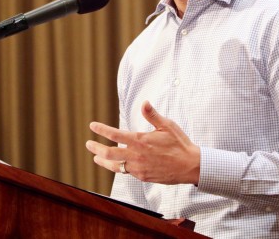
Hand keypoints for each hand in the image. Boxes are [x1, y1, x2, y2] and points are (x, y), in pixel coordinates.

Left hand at [86, 100, 200, 184]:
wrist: (190, 166)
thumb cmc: (179, 144)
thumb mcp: (167, 126)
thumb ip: (152, 115)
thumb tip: (144, 102)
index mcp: (141, 141)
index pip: (115, 135)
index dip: (101, 130)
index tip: (92, 125)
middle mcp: (137, 156)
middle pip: (109, 154)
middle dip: (96, 148)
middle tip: (88, 144)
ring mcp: (139, 168)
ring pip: (115, 166)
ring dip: (103, 161)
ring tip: (96, 157)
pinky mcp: (143, 177)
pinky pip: (126, 172)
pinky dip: (119, 167)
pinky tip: (117, 163)